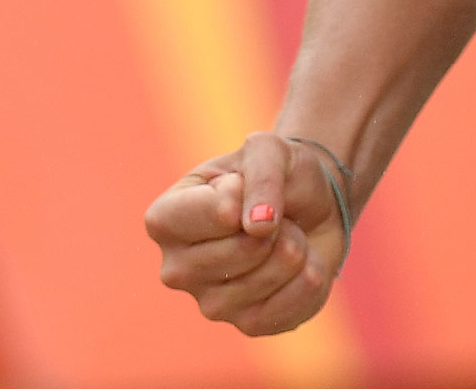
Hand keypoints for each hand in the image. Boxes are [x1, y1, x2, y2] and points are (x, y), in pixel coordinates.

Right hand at [143, 132, 349, 335]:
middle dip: (276, 223)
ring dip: (295, 246)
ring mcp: (210, 304)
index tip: (242, 184)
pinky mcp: (248, 325)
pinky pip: (292, 304)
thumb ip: (262, 176)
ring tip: (283, 235)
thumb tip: (258, 226)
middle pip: (247, 247)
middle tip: (270, 215)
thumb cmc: (277, 175)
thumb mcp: (268, 150)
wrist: (310, 208)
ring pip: (272, 273)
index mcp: (165, 220)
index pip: (217, 213)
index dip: (246, 193)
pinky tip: (298, 264)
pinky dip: (309, 276)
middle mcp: (176, 269)